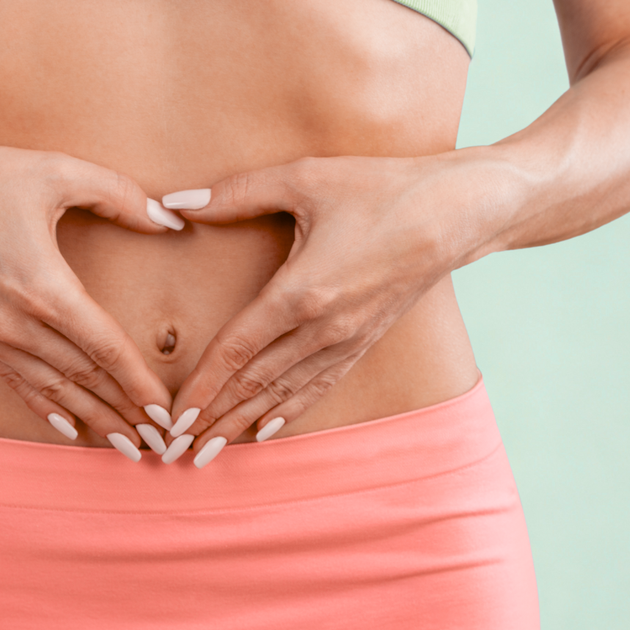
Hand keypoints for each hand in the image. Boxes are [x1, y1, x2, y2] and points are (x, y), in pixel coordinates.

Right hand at [0, 137, 184, 459]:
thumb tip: (170, 219)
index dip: (138, 383)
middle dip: (126, 413)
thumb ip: (119, 194)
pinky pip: (17, 383)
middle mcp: (16, 323)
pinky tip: (70, 427)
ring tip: (126, 446)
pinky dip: (47, 408)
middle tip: (162, 441)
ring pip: (53, 390)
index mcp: (43, 287)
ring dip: (93, 419)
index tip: (165, 411)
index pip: (104, 348)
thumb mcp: (55, 170)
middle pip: (84, 379)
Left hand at [160, 155, 461, 466]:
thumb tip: (175, 203)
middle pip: (253, 385)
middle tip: (175, 449)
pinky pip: (316, 388)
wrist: (458, 213)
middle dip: (211, 418)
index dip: (201, 387)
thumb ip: (236, 194)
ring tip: (207, 451)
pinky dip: (286, 412)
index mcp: (301, 293)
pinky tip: (264, 432)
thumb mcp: (305, 178)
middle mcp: (322, 329)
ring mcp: (346, 342)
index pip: (236, 352)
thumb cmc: (381, 189)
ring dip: (241, 424)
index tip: (171, 417)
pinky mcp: (362, 343)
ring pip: (282, 395)